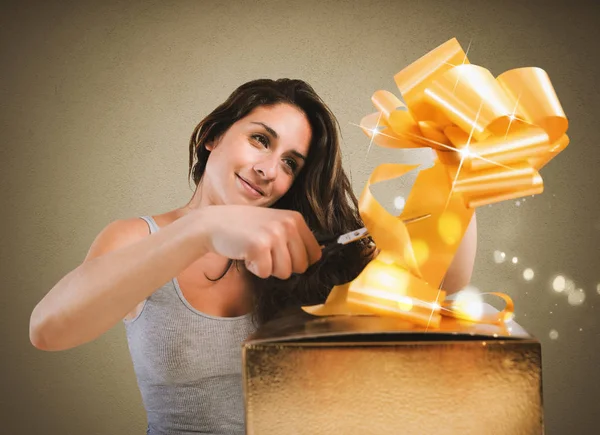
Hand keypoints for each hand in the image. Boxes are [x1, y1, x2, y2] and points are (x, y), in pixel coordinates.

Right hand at [196, 205, 321, 278]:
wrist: (214, 223)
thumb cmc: (246, 228)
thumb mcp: (276, 224)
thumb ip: (296, 239)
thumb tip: (317, 258)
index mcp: (296, 219)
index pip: (315, 254)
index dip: (298, 261)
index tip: (282, 254)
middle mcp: (288, 225)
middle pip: (300, 266)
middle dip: (282, 266)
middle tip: (266, 252)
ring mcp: (274, 235)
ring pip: (284, 272)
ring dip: (267, 267)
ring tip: (255, 251)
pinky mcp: (258, 246)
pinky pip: (265, 273)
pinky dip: (254, 269)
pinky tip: (246, 253)